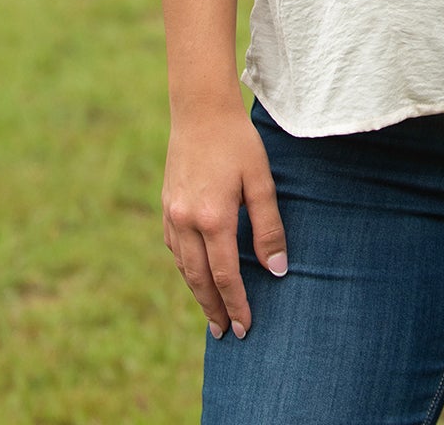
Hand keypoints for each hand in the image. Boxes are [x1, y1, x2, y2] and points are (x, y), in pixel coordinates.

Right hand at [162, 103, 287, 339]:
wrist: (200, 110)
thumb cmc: (237, 142)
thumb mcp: (261, 181)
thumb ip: (268, 226)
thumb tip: (277, 270)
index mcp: (213, 218)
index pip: (225, 275)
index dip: (237, 303)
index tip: (246, 326)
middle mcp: (186, 221)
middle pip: (199, 280)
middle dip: (214, 309)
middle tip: (225, 333)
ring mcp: (172, 214)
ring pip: (183, 267)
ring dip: (198, 292)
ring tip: (212, 312)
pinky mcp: (166, 205)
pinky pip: (174, 248)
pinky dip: (186, 268)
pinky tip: (196, 274)